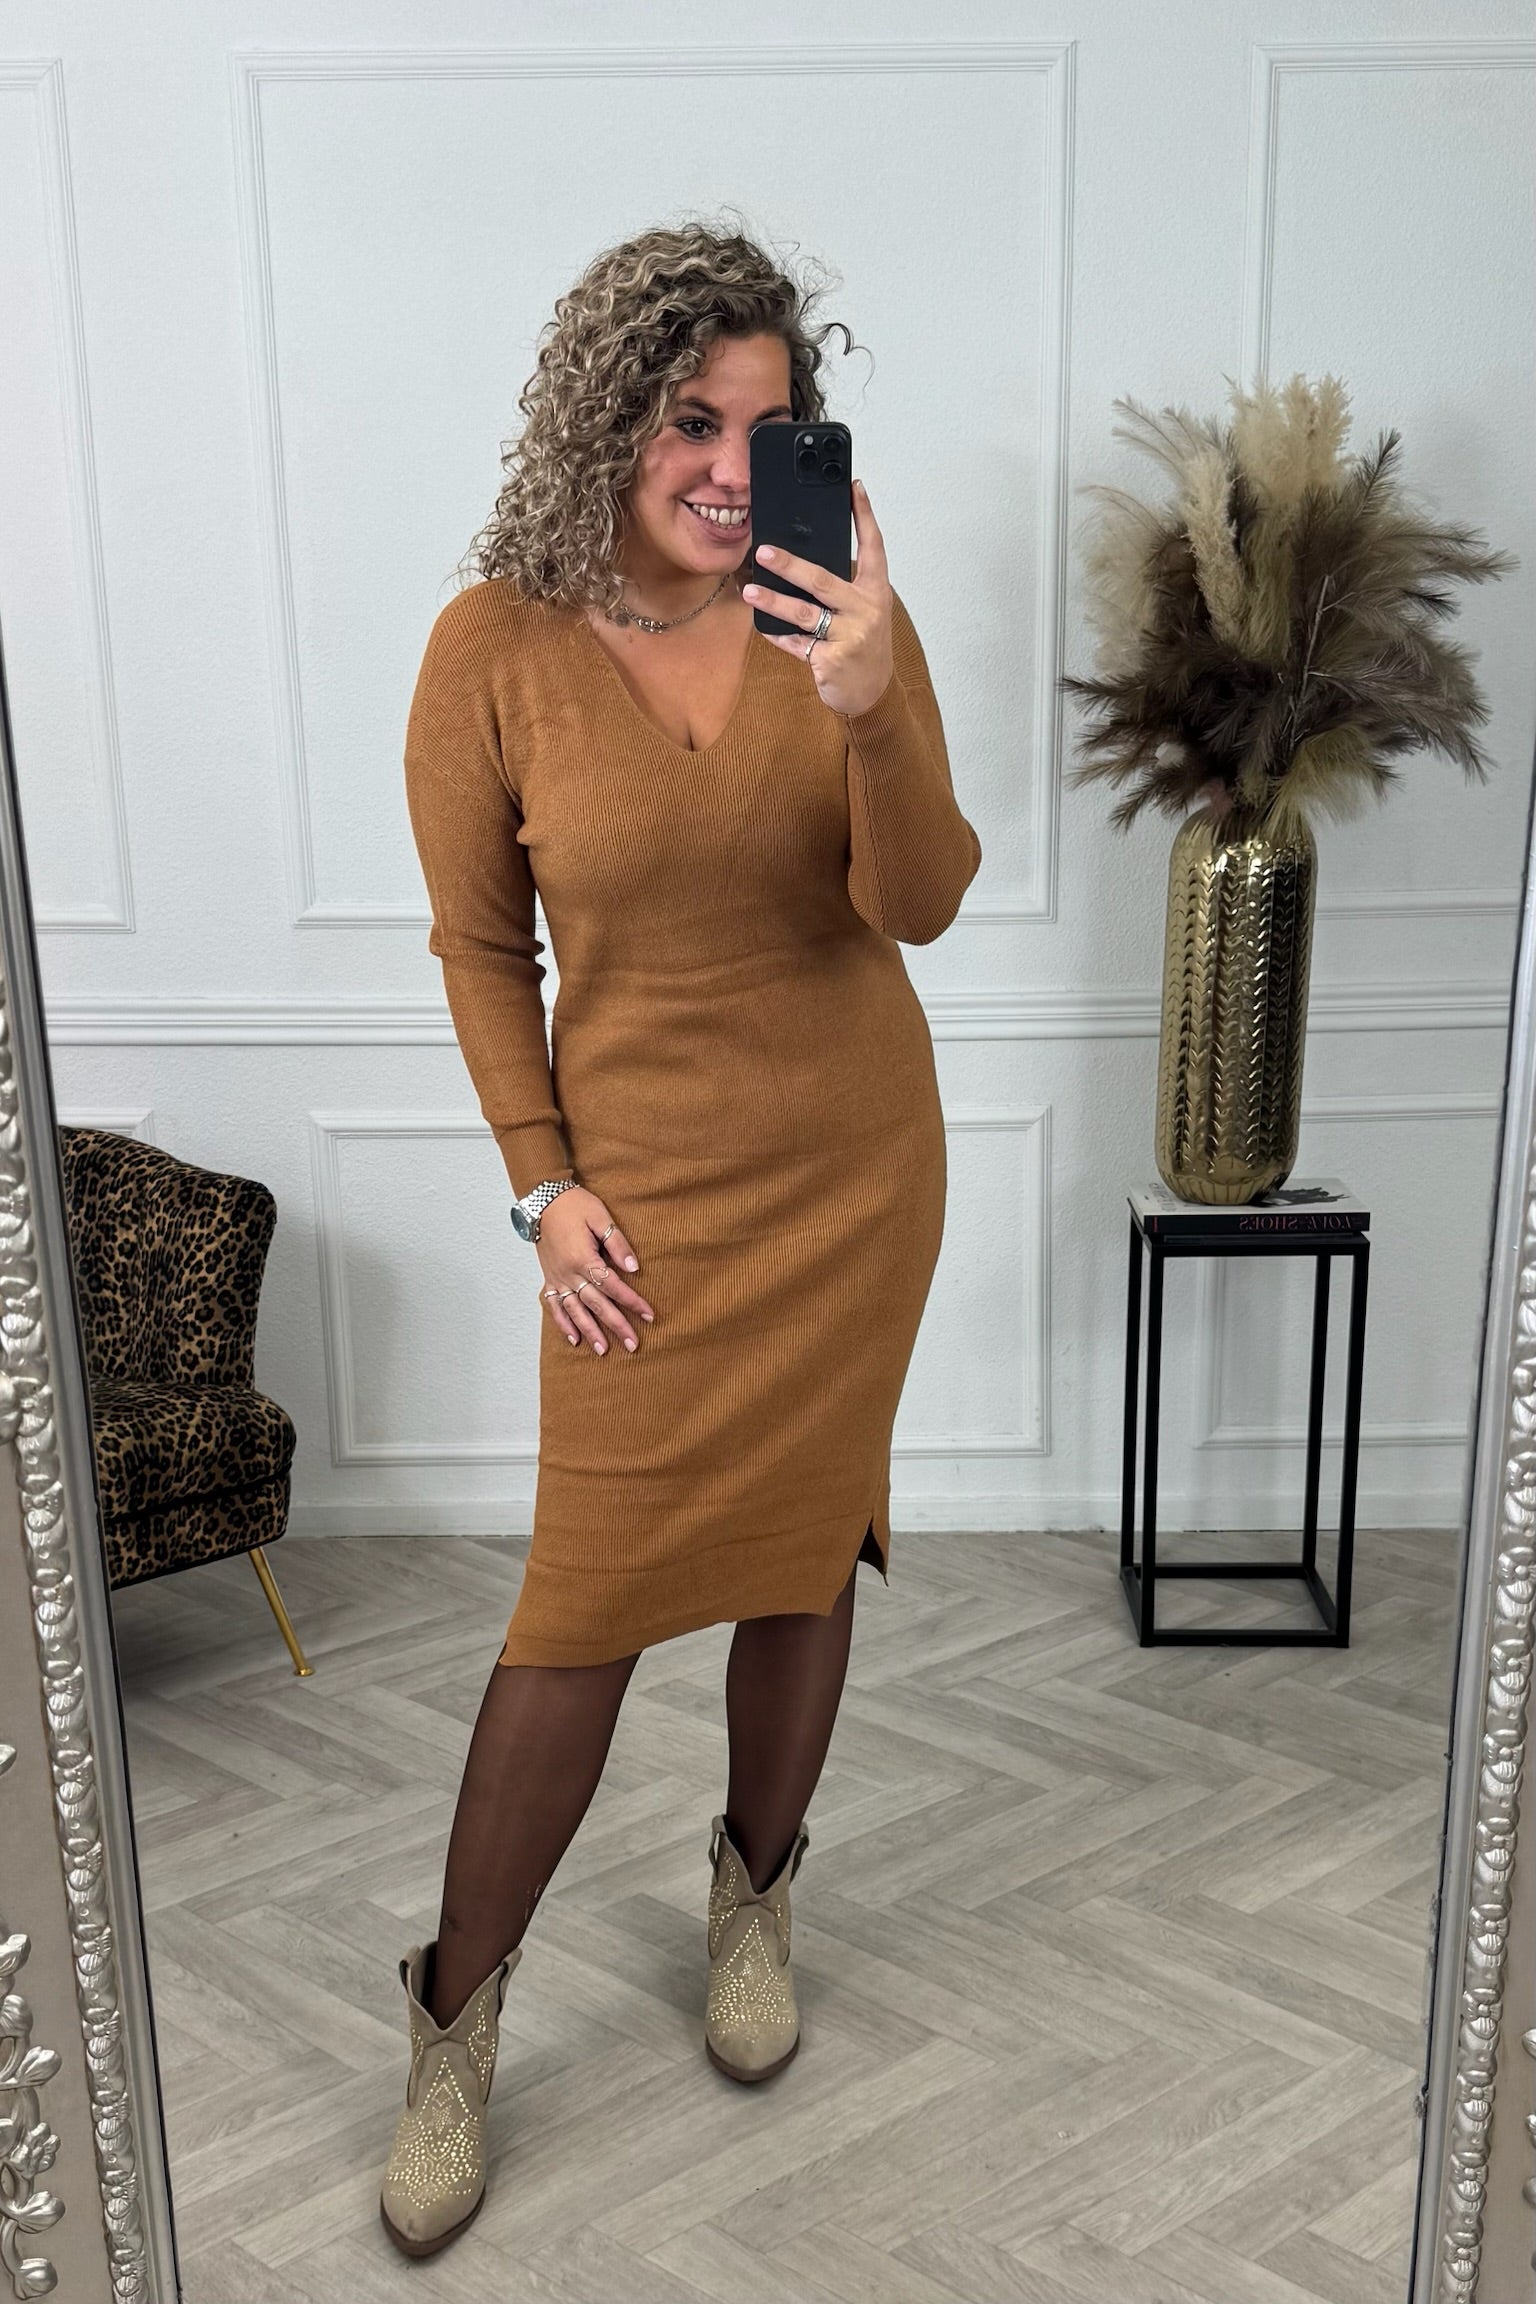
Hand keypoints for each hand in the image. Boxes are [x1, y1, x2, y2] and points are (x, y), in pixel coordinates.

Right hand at [535, 1187, 653, 1354]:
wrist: (543, 1201)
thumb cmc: (575, 1206)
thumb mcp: (600, 1217)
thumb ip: (617, 1243)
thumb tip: (634, 1268)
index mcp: (583, 1258)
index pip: (613, 1286)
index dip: (632, 1302)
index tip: (649, 1316)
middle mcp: (569, 1273)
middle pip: (596, 1304)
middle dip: (616, 1325)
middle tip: (633, 1344)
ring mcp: (557, 1279)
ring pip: (575, 1310)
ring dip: (590, 1332)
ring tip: (604, 1350)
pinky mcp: (549, 1279)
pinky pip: (554, 1306)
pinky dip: (563, 1324)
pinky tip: (574, 1339)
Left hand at [740, 476, 893, 716]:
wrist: (873, 693)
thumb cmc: (863, 645)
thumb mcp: (864, 611)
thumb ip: (844, 588)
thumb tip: (800, 562)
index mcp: (876, 591)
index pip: (874, 547)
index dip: (865, 516)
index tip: (853, 488)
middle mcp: (866, 610)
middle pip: (823, 580)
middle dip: (791, 565)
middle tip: (763, 552)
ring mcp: (850, 636)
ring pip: (804, 613)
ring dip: (773, 601)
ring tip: (748, 592)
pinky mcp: (832, 660)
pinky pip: (796, 643)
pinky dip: (778, 635)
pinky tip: (762, 626)